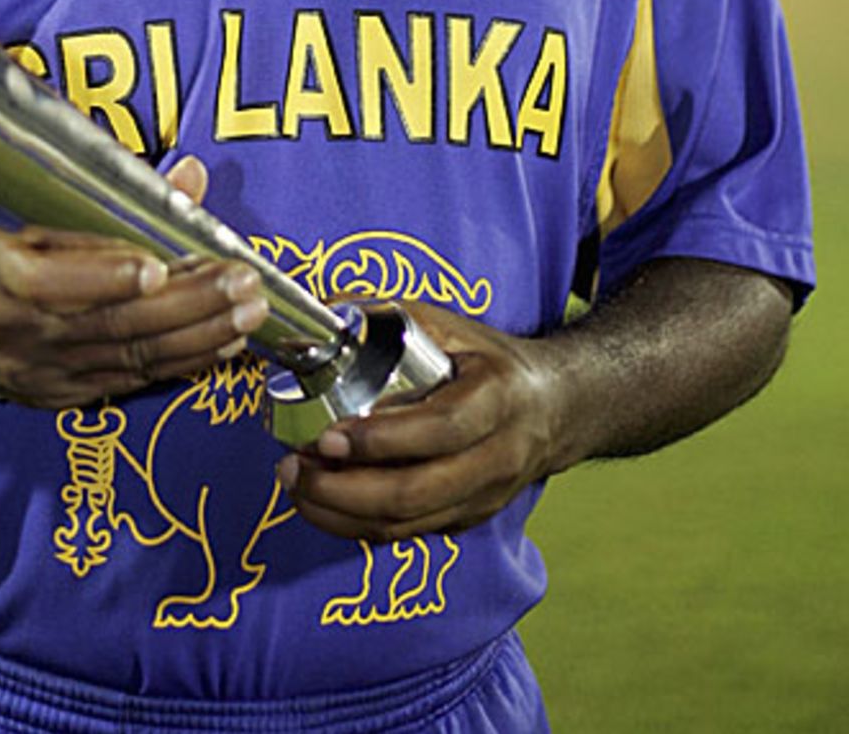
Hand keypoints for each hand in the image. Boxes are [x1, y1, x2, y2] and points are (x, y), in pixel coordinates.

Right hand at [0, 157, 268, 407]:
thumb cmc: (1, 246)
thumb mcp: (32, 209)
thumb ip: (108, 195)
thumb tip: (189, 177)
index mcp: (0, 275)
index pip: (49, 282)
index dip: (104, 276)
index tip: (156, 266)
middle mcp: (22, 332)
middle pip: (112, 323)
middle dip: (186, 304)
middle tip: (241, 283)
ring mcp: (47, 371)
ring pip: (133, 357)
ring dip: (201, 335)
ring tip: (250, 312)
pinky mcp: (68, 395)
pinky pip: (134, 380)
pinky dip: (184, 362)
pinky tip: (225, 344)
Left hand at [276, 302, 561, 541]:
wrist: (554, 407)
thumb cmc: (489, 359)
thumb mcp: (449, 324)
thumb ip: (385, 317)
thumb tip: (316, 314)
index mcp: (496, 398)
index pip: (441, 429)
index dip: (382, 439)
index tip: (328, 436)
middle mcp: (496, 457)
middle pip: (416, 492)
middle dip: (344, 490)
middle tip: (294, 468)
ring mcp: (483, 497)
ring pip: (407, 524)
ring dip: (341, 513)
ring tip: (296, 484)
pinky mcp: (468, 519)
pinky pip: (408, 533)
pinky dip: (358, 525)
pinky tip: (322, 502)